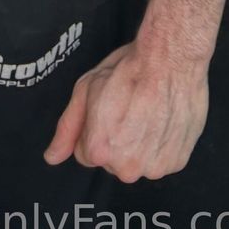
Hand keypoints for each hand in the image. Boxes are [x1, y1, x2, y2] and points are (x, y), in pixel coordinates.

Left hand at [43, 41, 207, 182]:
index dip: (93, 127)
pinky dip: (161, 144)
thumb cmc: (129, 69)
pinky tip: (163, 119)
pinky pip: (160, 159)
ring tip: (148, 112)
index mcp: (99, 150)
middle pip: (111, 160)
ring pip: (137, 161)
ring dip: (140, 144)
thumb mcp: (86, 89)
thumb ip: (67, 127)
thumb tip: (52, 156)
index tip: (107, 108)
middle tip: (128, 108)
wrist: (172, 60)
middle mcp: (126, 167)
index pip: (85, 152)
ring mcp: (153, 168)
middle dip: (115, 139)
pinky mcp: (176, 162)